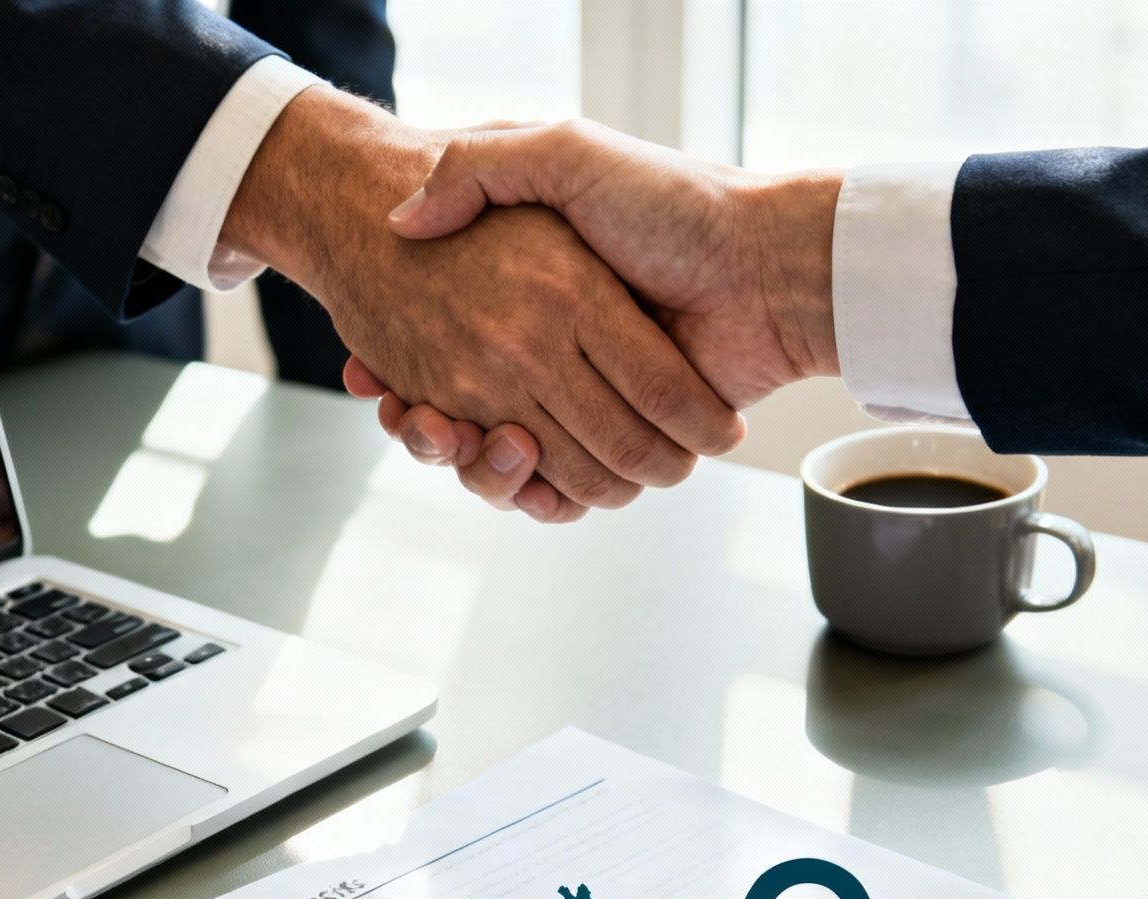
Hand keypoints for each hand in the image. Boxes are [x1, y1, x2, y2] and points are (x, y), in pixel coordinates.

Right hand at [219, 90, 746, 517]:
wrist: (767, 261)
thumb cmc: (672, 203)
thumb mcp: (564, 153)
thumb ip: (484, 166)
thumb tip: (404, 219)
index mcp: (535, 300)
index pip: (442, 353)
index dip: (403, 380)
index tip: (379, 381)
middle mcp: (552, 356)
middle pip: (466, 421)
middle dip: (434, 434)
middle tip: (424, 419)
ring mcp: (587, 404)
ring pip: (505, 465)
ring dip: (474, 467)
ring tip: (452, 436)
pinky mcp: (624, 445)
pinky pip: (558, 490)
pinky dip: (531, 495)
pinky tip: (511, 467)